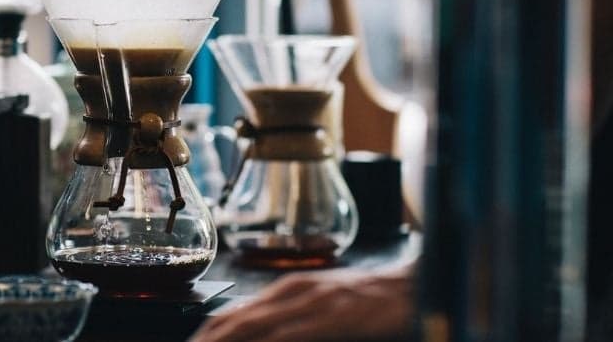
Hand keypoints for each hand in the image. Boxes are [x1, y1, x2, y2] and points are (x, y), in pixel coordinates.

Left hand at [188, 263, 413, 341]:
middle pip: (233, 322)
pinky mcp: (330, 318)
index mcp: (286, 289)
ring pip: (253, 329)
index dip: (207, 334)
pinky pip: (286, 338)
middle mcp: (291, 292)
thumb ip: (290, 318)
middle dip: (207, 341)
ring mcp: (310, 304)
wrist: (413, 285)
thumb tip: (262, 336)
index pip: (232, 314)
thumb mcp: (320, 303)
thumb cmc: (368, 299)